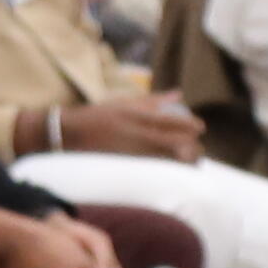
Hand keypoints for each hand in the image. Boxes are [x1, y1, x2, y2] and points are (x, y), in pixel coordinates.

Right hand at [52, 95, 204, 162]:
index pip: (167, 120)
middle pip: (170, 142)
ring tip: (191, 164)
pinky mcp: (122, 166)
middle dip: (189, 148)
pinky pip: (150, 170)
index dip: (188, 125)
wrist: (67, 134)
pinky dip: (165, 171)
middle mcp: (132, 133)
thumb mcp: (124, 103)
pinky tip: (174, 174)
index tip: (201, 128)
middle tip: (199, 150)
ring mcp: (127, 151)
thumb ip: (153, 100)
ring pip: (163, 159)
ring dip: (180, 162)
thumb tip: (179, 93)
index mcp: (133, 115)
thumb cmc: (98, 116)